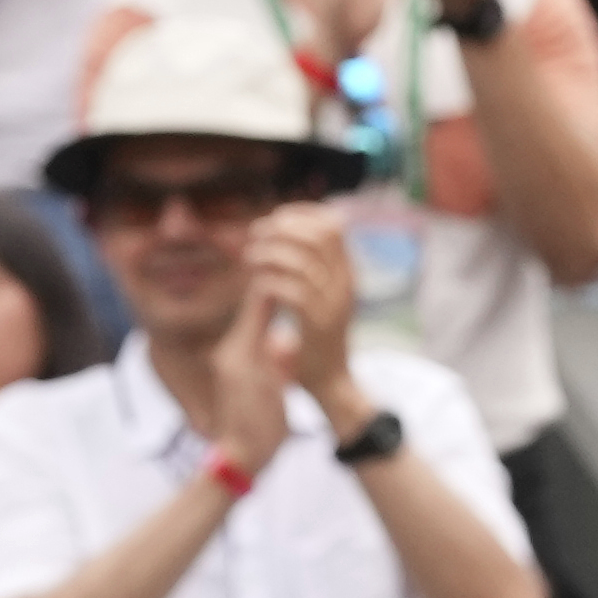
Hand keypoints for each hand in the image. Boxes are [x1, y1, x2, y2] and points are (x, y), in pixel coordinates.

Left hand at [243, 205, 361, 416]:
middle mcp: (345, 284)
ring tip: (250, 258)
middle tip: (256, 235)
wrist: (331, 383)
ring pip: (303, 262)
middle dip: (283, 228)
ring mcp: (333, 304)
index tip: (276, 218)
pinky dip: (271, 282)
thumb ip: (312, 267)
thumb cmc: (317, 337)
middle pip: (319, 235)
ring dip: (270, 253)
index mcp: (347, 272)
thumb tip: (286, 232)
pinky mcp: (317, 326)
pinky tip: (257, 284)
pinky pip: (293, 292)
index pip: (333, 225)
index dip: (302, 214)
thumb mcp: (323, 296)